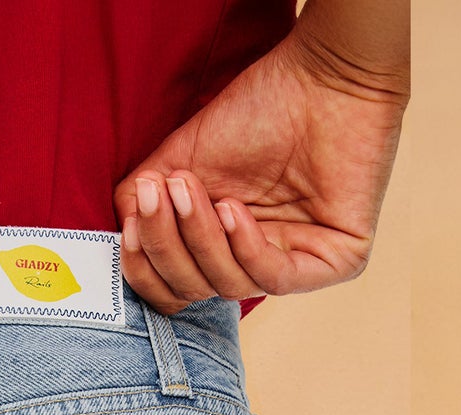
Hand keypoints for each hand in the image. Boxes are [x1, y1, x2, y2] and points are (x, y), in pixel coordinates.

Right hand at [115, 31, 406, 313]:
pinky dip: (245, 246)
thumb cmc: (254, 113)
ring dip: (201, 238)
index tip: (130, 227)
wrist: (320, 78)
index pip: (175, 287)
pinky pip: (275, 278)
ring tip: (191, 190)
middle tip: (159, 194)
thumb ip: (141, 201)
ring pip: (230, 286)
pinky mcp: (337, 261)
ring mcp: (298, 263)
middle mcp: (257, 260)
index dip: (145, 267)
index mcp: (220, 245)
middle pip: (195, 290)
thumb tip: (123, 235)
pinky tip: (232, 208)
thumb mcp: (179, 160)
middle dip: (168, 245)